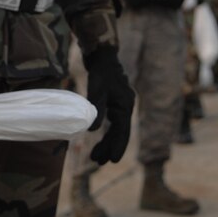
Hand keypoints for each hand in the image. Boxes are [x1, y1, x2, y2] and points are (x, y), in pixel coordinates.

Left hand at [84, 46, 134, 164]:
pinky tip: (98, 139)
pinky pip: (112, 123)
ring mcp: (120, 105)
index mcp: (125, 105)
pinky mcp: (113, 102)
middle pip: (119, 132)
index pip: (122, 131)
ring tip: (95, 156)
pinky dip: (105, 132)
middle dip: (109, 147)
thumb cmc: (100, 71)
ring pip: (115, 129)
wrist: (102, 54)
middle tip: (98, 162)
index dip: (117, 146)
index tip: (112, 161)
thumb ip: (96, 110)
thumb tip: (92, 131)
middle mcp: (125, 106)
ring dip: (106, 142)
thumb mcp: (97, 90)